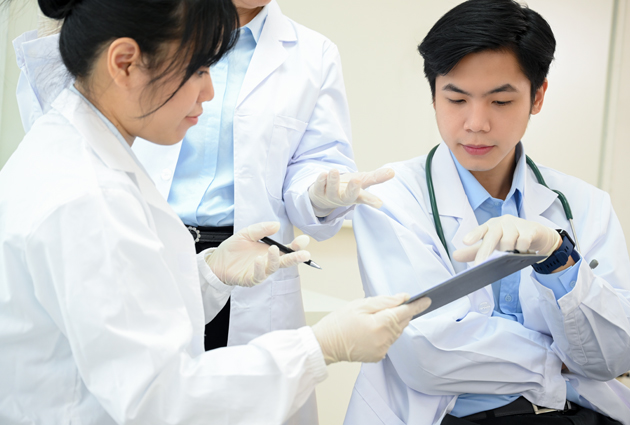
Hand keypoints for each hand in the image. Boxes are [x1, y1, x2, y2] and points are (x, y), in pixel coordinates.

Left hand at [206, 222, 309, 286]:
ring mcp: (261, 271)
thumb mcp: (246, 233)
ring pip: (273, 268)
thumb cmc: (233, 249)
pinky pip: (259, 276)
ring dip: (275, 259)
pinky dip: (260, 268)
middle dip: (296, 258)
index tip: (304, 240)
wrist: (216, 262)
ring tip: (273, 249)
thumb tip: (277, 225)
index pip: (287, 248)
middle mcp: (268, 261)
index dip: (296, 245)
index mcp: (270, 250)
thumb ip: (261, 229)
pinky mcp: (250, 279)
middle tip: (304, 254)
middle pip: (286, 261)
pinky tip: (258, 260)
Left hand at [308, 168, 394, 216]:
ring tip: (334, 171)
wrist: (324, 197)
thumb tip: (393, 172)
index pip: (365, 198)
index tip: (379, 203)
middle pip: (348, 196)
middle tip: (357, 180)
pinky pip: (318, 186)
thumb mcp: (362, 181)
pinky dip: (321, 180)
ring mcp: (330, 195)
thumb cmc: (346, 187)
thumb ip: (376, 177)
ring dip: (333, 180)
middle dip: (352, 189)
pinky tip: (323, 173)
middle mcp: (343, 197)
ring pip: (332, 189)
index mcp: (355, 196)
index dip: (371, 200)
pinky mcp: (318, 191)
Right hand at [311, 294, 430, 363]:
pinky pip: (389, 341)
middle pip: (402, 322)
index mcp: (380, 324)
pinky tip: (373, 328)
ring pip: (396, 332)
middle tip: (391, 304)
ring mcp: (382, 350)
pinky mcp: (378, 356)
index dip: (417, 306)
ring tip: (376, 316)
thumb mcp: (360, 305)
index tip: (427, 299)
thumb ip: (384, 301)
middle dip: (401, 312)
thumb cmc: (338, 323)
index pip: (404, 312)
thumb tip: (403, 298)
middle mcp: (384, 340)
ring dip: (392, 322)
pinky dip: (386, 332)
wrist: (325, 344)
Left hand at [452, 215, 560, 264]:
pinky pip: (523, 242)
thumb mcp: (491, 244)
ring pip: (508, 241)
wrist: (535, 234)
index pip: (480, 230)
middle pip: (492, 237)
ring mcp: (516, 224)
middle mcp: (501, 223)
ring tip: (512, 253)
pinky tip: (524, 250)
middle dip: (486, 251)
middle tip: (480, 264)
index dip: (473, 235)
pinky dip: (522, 248)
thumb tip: (455, 256)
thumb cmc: (508, 238)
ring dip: (508, 251)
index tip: (465, 241)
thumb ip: (474, 251)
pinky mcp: (529, 229)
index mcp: (490, 226)